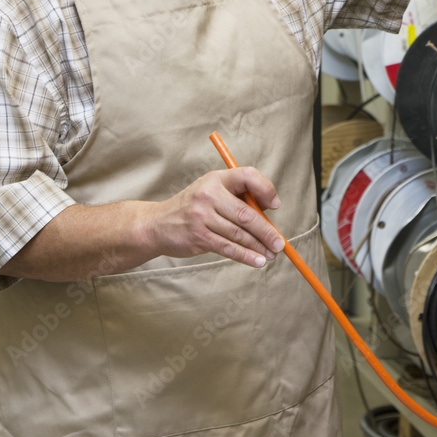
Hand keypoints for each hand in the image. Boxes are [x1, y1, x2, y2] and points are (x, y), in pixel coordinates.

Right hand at [149, 167, 285, 267]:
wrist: (157, 224)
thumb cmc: (193, 207)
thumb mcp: (212, 192)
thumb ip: (237, 197)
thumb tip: (269, 211)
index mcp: (216, 179)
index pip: (247, 176)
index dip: (264, 189)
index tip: (274, 205)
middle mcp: (208, 194)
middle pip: (245, 213)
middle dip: (266, 230)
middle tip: (280, 243)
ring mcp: (202, 216)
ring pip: (238, 233)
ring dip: (259, 246)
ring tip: (271, 254)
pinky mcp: (198, 236)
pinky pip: (228, 248)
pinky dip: (245, 255)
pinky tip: (257, 260)